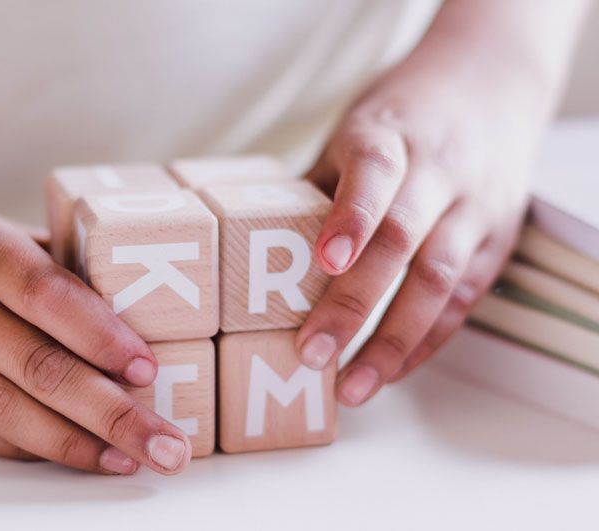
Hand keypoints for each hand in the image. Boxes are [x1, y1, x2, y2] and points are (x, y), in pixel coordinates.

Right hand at [0, 145, 190, 474]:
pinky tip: (68, 455)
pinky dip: (21, 446)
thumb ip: (46, 266)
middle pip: (36, 367)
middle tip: (166, 445)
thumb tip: (120, 308)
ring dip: (73, 444)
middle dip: (111, 414)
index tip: (149, 371)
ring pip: (2, 410)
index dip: (104, 337)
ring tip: (128, 460)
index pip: (48, 296)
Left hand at [294, 42, 550, 405]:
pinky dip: (426, 339)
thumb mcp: (355, 134)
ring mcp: (475, 206)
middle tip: (312, 354)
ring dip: (394, 340)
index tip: (324, 262)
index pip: (374, 173)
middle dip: (355, 303)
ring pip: (439, 278)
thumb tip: (260, 250)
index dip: (351, 218)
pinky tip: (392, 370)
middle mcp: (440, 171)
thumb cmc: (400, 120)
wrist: (489, 88)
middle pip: (401, 240)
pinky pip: (463, 298)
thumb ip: (319, 188)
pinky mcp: (498, 239)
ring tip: (353, 387)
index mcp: (391, 136)